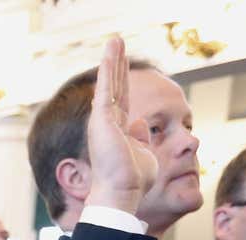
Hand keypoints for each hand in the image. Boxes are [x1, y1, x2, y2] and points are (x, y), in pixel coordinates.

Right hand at [84, 37, 157, 215]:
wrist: (122, 192)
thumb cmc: (133, 181)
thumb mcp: (144, 154)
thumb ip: (141, 137)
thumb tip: (141, 122)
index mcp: (119, 131)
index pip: (123, 99)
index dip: (124, 80)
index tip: (124, 64)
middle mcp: (108, 123)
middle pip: (115, 86)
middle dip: (116, 64)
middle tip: (117, 43)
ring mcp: (103, 120)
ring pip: (109, 83)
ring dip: (112, 60)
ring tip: (115, 40)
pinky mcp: (101, 119)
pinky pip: (105, 88)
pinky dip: (107, 69)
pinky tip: (110, 52)